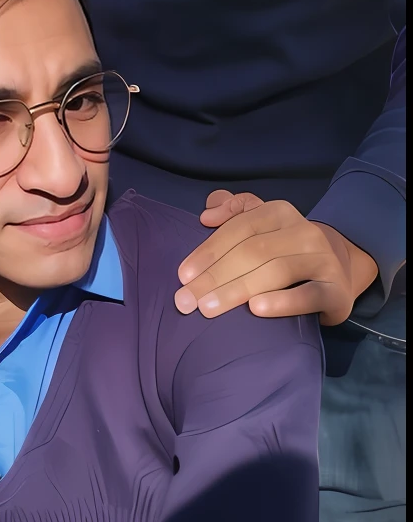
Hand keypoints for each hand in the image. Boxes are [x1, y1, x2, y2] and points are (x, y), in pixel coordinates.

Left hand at [175, 192, 377, 327]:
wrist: (338, 271)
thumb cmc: (285, 249)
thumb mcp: (261, 224)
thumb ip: (234, 210)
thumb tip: (206, 213)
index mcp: (280, 212)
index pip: (239, 228)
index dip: (208, 251)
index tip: (183, 276)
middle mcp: (304, 232)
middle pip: (253, 252)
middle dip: (214, 277)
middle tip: (186, 301)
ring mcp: (323, 260)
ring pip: (276, 272)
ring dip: (237, 290)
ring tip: (208, 309)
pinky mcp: (336, 291)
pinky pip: (309, 295)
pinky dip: (282, 302)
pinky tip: (256, 310)